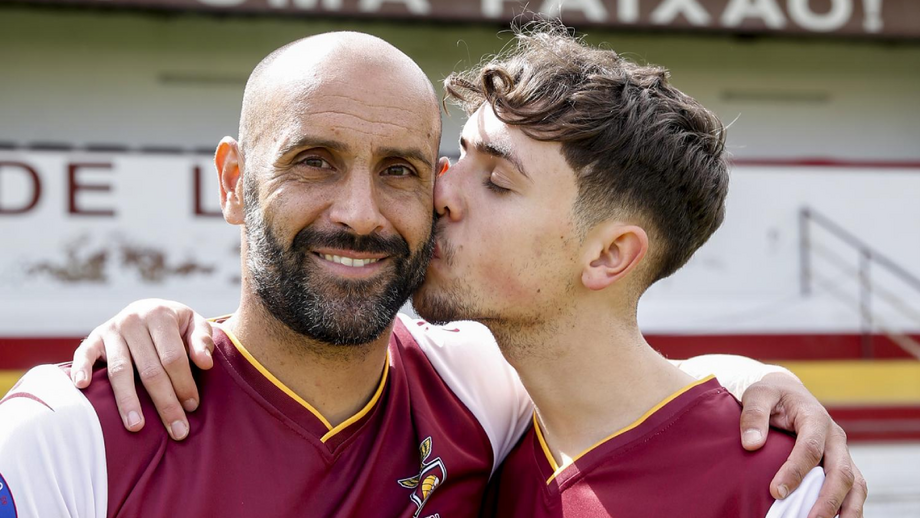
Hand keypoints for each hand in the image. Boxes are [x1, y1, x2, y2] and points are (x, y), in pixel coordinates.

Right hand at [71, 299, 214, 440]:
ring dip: (128, 401)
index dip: (184, 383)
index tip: (192, 406)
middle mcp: (133, 320)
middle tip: (177, 430)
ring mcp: (111, 329)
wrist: (149, 309)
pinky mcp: (94, 338)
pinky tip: (84, 386)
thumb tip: (205, 363)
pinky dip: (81, 368)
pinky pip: (84, 354)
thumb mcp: (194, 324)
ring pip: (120, 371)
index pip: (173, 357)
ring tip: (137, 426)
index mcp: (160, 315)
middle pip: (150, 369)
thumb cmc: (176, 325)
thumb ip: (202, 340)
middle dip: (165, 402)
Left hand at [740, 372, 866, 517]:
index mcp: (815, 418)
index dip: (795, 471)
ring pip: (855, 484)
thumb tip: (751, 444)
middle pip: (841, 472)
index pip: (810, 448)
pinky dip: (848, 508)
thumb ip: (754, 415)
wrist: (788, 392)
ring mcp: (842, 452)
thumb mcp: (759, 395)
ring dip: (846, 510)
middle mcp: (835, 437)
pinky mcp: (841, 464)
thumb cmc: (772, 395)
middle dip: (826, 499)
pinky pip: (853, 489)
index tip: (776, 491)